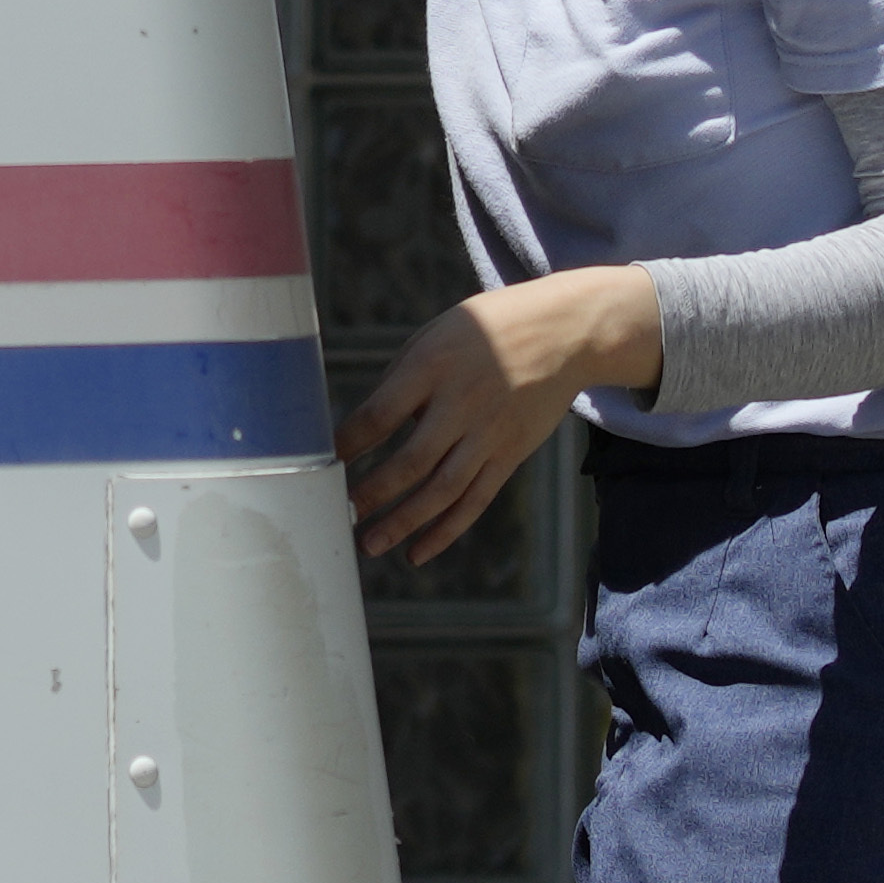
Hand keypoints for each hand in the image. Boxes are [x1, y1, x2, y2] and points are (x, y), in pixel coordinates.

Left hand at [339, 266, 657, 565]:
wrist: (565, 330)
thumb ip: (399, 382)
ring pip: (443, 490)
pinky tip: (417, 552)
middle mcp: (463, 404)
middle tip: (337, 515)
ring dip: (404, 522)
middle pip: (411, 461)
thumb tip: (356, 431)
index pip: (379, 415)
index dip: (346, 444)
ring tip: (369, 545)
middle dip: (371, 494)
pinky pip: (476, 499)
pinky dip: (446, 530)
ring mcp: (491, 433)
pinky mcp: (511, 453)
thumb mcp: (434, 338)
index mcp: (432, 368)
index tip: (318, 466)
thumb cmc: (483, 332)